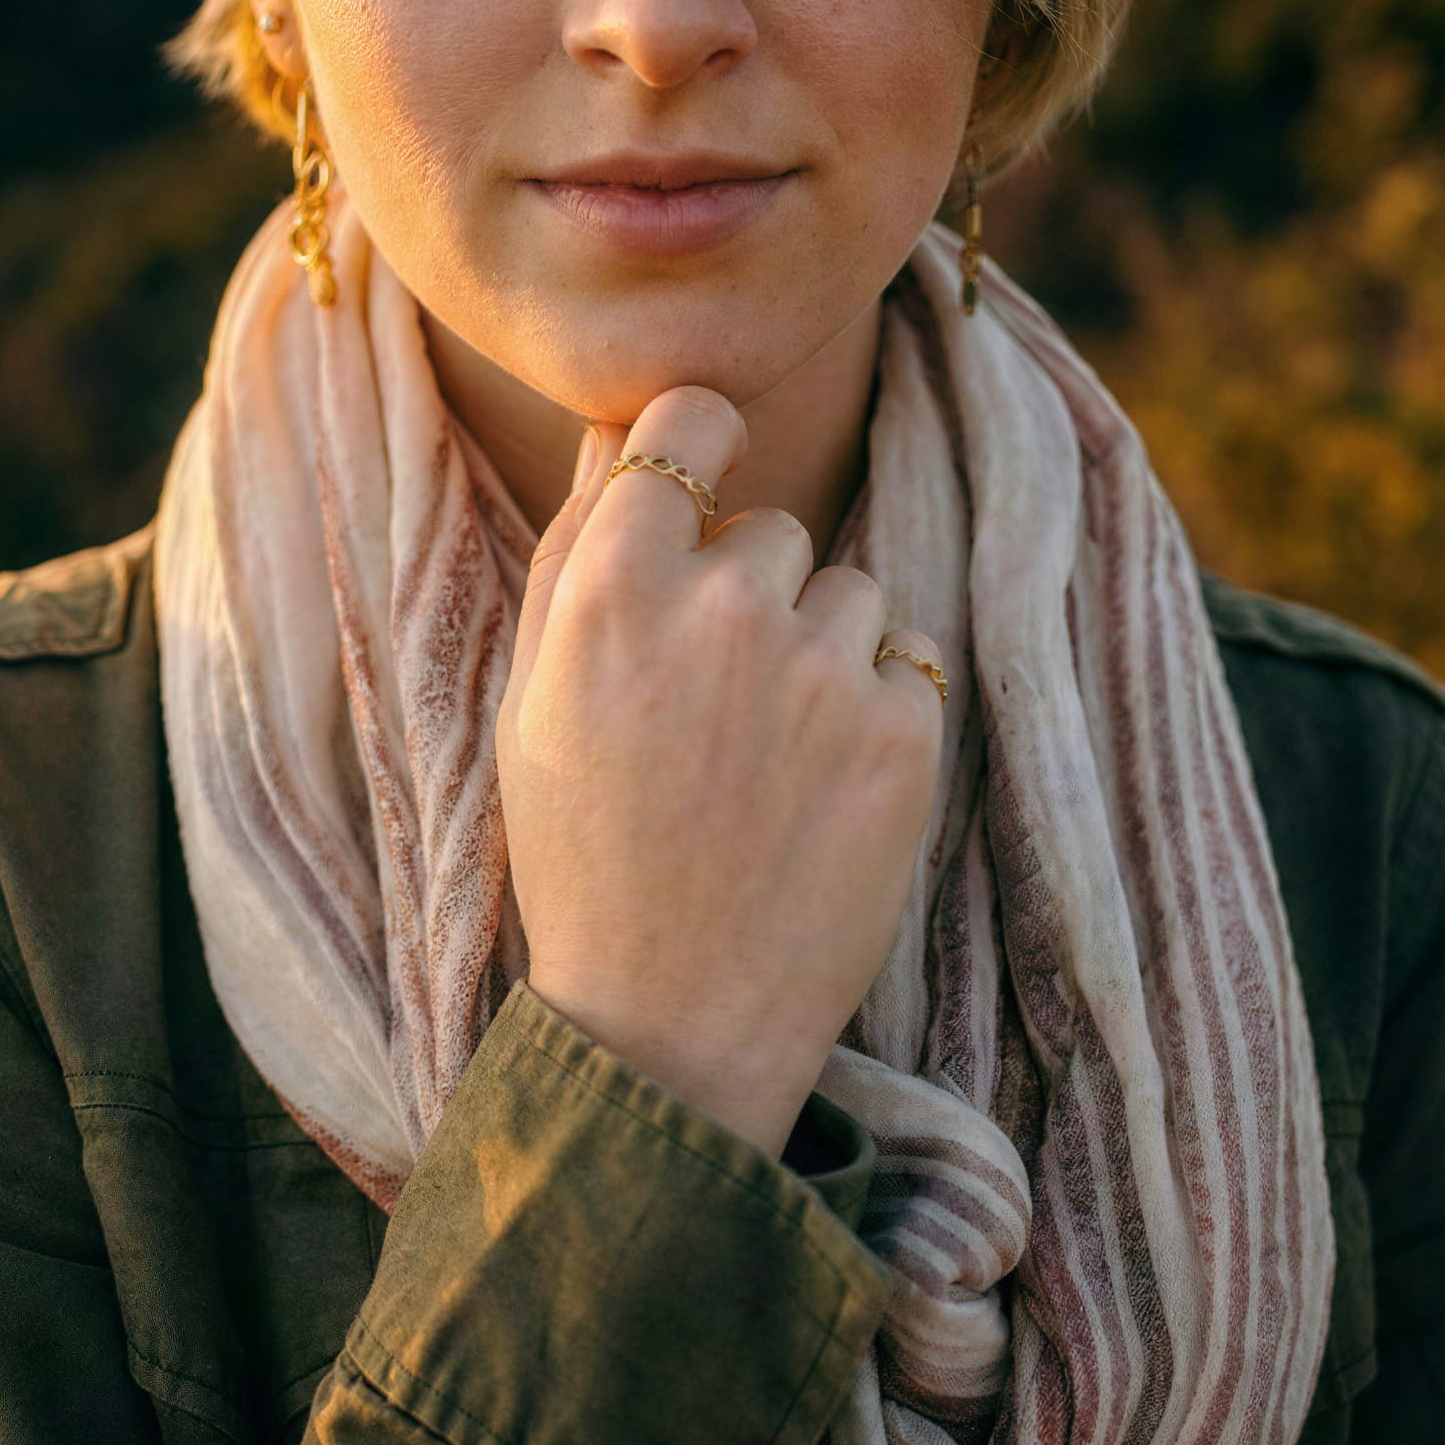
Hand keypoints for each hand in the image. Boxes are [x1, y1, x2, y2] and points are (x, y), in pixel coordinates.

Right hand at [496, 386, 944, 1156]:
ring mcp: (822, 665)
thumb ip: (580, 545)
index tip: (707, 481)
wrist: (670, 1024)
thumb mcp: (537, 696)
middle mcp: (720, 607)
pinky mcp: (906, 728)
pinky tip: (822, 793)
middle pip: (772, 530)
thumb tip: (624, 426)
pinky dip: (876, 713)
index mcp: (610, 591)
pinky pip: (906, 659)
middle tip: (710, 712)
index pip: (688, 421)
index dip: (703, 445)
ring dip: (820, 653)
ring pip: (847, 591)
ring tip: (767, 764)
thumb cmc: (584, 853)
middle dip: (751, 596)